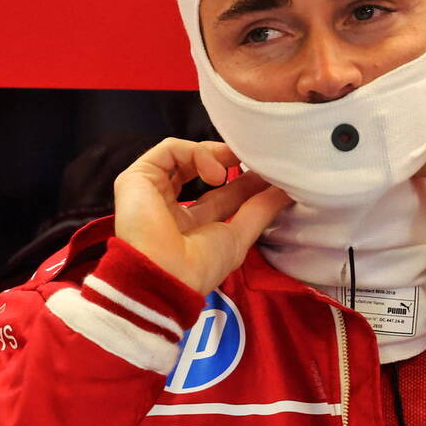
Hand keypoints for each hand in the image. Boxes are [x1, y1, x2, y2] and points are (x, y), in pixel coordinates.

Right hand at [114, 138, 291, 294]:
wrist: (165, 275)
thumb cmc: (199, 265)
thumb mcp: (239, 236)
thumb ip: (261, 211)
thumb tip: (287, 191)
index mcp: (191, 226)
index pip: (223, 195)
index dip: (246, 181)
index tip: (269, 173)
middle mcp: (170, 208)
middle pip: (204, 172)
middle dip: (231, 161)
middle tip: (254, 157)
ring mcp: (152, 191)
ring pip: (185, 156)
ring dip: (214, 155)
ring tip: (230, 169)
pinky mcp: (137, 177)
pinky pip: (170, 150)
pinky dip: (196, 153)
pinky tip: (214, 172)